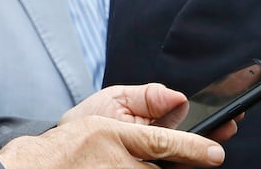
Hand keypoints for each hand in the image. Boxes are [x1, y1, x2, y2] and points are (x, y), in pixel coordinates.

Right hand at [0, 115, 226, 167]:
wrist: (45, 167)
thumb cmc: (76, 136)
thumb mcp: (108, 105)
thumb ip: (145, 98)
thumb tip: (178, 98)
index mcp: (119, 137)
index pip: (166, 144)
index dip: (193, 149)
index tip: (216, 152)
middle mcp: (123, 166)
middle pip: (169, 167)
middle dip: (188, 159)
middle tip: (209, 152)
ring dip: (170, 164)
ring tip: (171, 154)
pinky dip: (154, 166)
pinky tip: (152, 161)